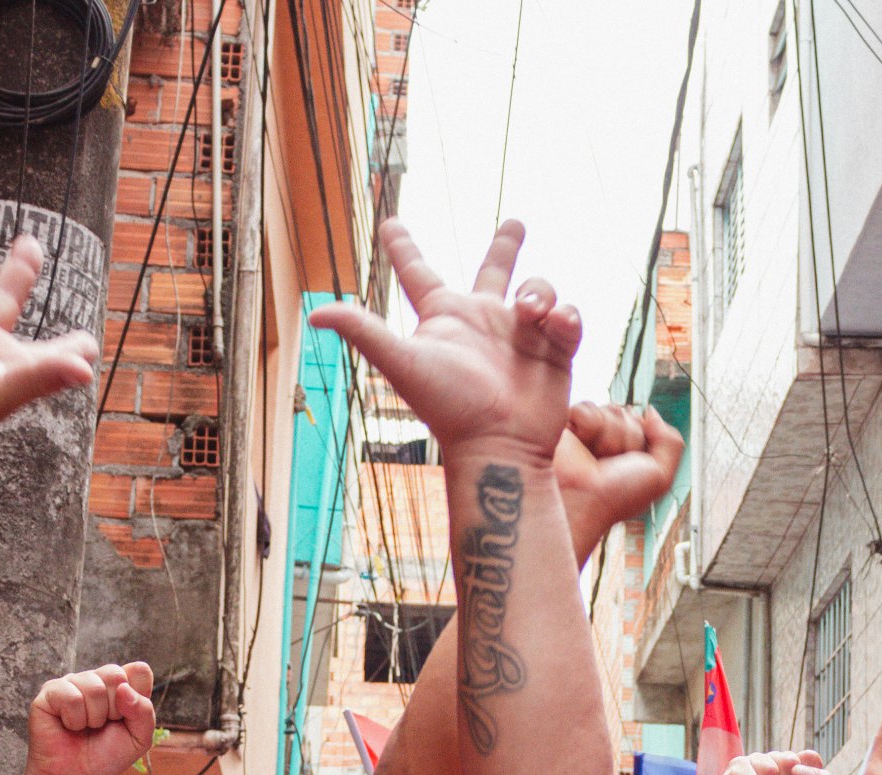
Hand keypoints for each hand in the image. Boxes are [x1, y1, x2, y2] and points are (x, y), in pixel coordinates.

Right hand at [21, 663, 154, 774]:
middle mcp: (95, 679)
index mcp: (119, 685)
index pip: (140, 671)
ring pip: (94, 687)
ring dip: (93, 717)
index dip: (137, 697)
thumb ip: (144, 711)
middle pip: (116, 675)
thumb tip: (123, 688)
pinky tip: (68, 726)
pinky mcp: (49, 693)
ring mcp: (71, 683)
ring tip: (85, 728)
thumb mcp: (139, 738)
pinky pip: (71, 697)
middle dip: (114, 709)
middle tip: (102, 726)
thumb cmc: (106, 757)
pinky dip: (74, 719)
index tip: (124, 718)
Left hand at [310, 220, 577, 460]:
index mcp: (444, 318)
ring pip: (538, 288)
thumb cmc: (449, 408)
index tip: (389, 222)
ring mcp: (521, 335)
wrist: (500, 446)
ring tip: (532, 315)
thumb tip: (313, 314)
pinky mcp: (555, 350)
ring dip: (539, 292)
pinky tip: (554, 330)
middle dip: (506, 246)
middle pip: (494, 270)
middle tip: (516, 223)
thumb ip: (363, 332)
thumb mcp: (403, 363)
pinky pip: (568, 316)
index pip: (417, 272)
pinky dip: (566, 317)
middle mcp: (482, 321)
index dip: (402, 246)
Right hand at [558, 401, 684, 563]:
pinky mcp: (566, 424)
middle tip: (613, 463)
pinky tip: (581, 445)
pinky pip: (586, 408)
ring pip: (611, 410)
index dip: (644, 440)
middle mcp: (610, 440)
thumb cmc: (617, 497)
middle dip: (628, 438)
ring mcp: (588, 432)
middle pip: (629, 414)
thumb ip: (671, 442)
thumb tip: (651, 412)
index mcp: (631, 451)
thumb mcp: (661, 476)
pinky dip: (588, 426)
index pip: (646, 422)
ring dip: (609, 437)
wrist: (582, 501)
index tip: (632, 464)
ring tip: (597, 457)